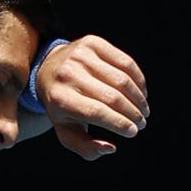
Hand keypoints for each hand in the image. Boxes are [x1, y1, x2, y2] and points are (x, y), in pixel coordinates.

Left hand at [35, 35, 150, 160]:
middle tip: (142, 123)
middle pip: (111, 97)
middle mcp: (69, 74)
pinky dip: (138, 79)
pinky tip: (142, 92)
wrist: (47, 70)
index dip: (119, 123)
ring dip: (138, 98)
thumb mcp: (67, 131)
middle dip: (133, 113)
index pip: (96, 112)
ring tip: (143, 110)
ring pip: (122, 79)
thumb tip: (110, 148)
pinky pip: (125, 62)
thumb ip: (86, 148)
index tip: (134, 132)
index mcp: (60, 98)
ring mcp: (81, 55)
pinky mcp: (93, 43)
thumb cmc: (62, 107)